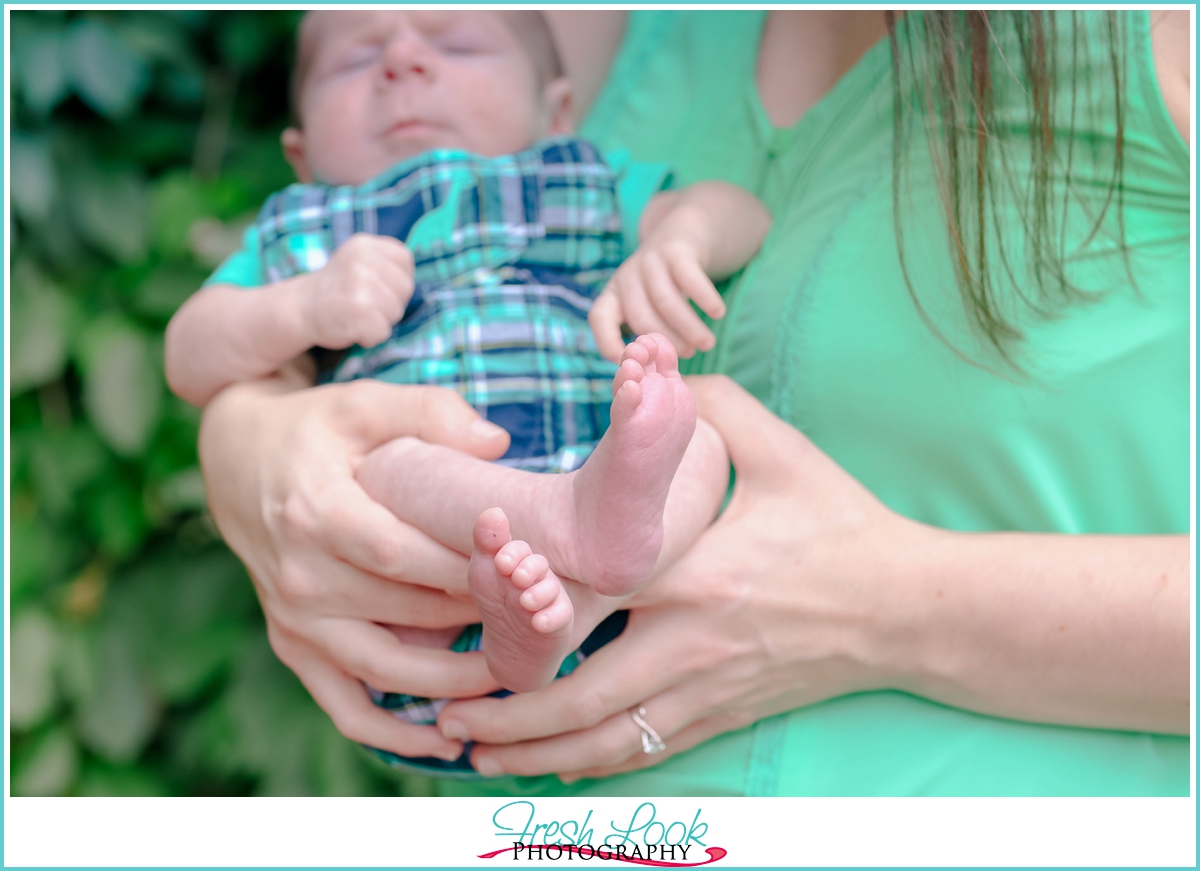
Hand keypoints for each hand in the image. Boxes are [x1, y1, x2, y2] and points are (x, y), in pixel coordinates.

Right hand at [199, 373, 511, 759]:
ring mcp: (292, 619)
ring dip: (453, 684)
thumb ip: (430, 414)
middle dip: (479, 623)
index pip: (403, 557)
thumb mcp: (364, 402)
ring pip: (384, 670)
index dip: (465, 574)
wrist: (236, 459)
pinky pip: (342, 704)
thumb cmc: (315, 428)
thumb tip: (498, 442)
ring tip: (516, 677)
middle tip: (542, 624)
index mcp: (318, 514)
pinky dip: (391, 733)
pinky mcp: (291, 644)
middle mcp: (298, 576)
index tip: (526, 574)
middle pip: (404, 616)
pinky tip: (446, 738)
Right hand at [301, 233, 414, 349]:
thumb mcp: (359, 263)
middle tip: (361, 304)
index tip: (374, 287)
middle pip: (405, 289)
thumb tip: (419, 283)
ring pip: (395, 312)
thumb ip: (386, 266)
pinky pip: (382, 332)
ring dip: (379, 321)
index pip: (405, 262)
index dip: (395, 281)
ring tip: (355, 315)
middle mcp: (363, 261)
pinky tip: (351, 328)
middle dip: (389, 303)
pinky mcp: (358, 310)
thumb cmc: (336, 290)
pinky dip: (369, 337)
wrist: (299, 309)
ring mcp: (360, 285)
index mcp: (365, 244)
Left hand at [436, 375, 902, 777]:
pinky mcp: (724, 714)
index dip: (520, 619)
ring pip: (606, 740)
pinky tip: (554, 768)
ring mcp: (707, 689)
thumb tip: (657, 369)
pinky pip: (647, 750)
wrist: (910, 609)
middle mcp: (691, 643)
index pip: (589, 605)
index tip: (465, 621)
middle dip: (507, 717)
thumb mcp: (785, 453)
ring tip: (476, 757)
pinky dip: (592, 766)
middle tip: (445, 719)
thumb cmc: (844, 528)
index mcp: (695, 574)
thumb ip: (716, 405)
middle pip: (580, 697)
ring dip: (536, 755)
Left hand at [589, 205, 726, 361]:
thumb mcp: (649, 303)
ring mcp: (651, 259)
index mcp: (615, 293)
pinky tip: (718, 313)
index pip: (599, 318)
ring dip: (688, 327)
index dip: (607, 342)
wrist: (687, 230)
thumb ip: (648, 330)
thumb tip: (656, 374)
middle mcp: (628, 276)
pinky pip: (690, 278)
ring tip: (707, 344)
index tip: (628, 363)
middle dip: (665, 341)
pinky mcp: (677, 248)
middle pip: (641, 316)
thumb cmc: (668, 282)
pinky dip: (705, 299)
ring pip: (666, 301)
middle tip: (688, 356)